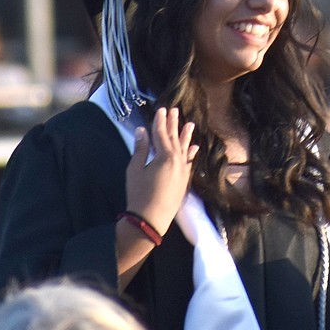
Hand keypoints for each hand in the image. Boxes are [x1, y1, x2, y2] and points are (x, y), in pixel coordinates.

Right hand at [124, 107, 197, 236]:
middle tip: (175, 111)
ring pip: (185, 149)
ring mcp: (183, 172)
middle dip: (173, 124)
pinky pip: (190, 163)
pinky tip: (194, 148)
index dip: (160, 121)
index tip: (161, 109)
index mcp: (165, 156)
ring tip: (189, 124)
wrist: (150, 220)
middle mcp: (177, 161)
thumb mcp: (135, 170)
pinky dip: (191, 154)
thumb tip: (141, 130)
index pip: (161, 134)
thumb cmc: (139, 194)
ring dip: (186, 136)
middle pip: (174, 139)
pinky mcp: (184, 181)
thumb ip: (140, 149)